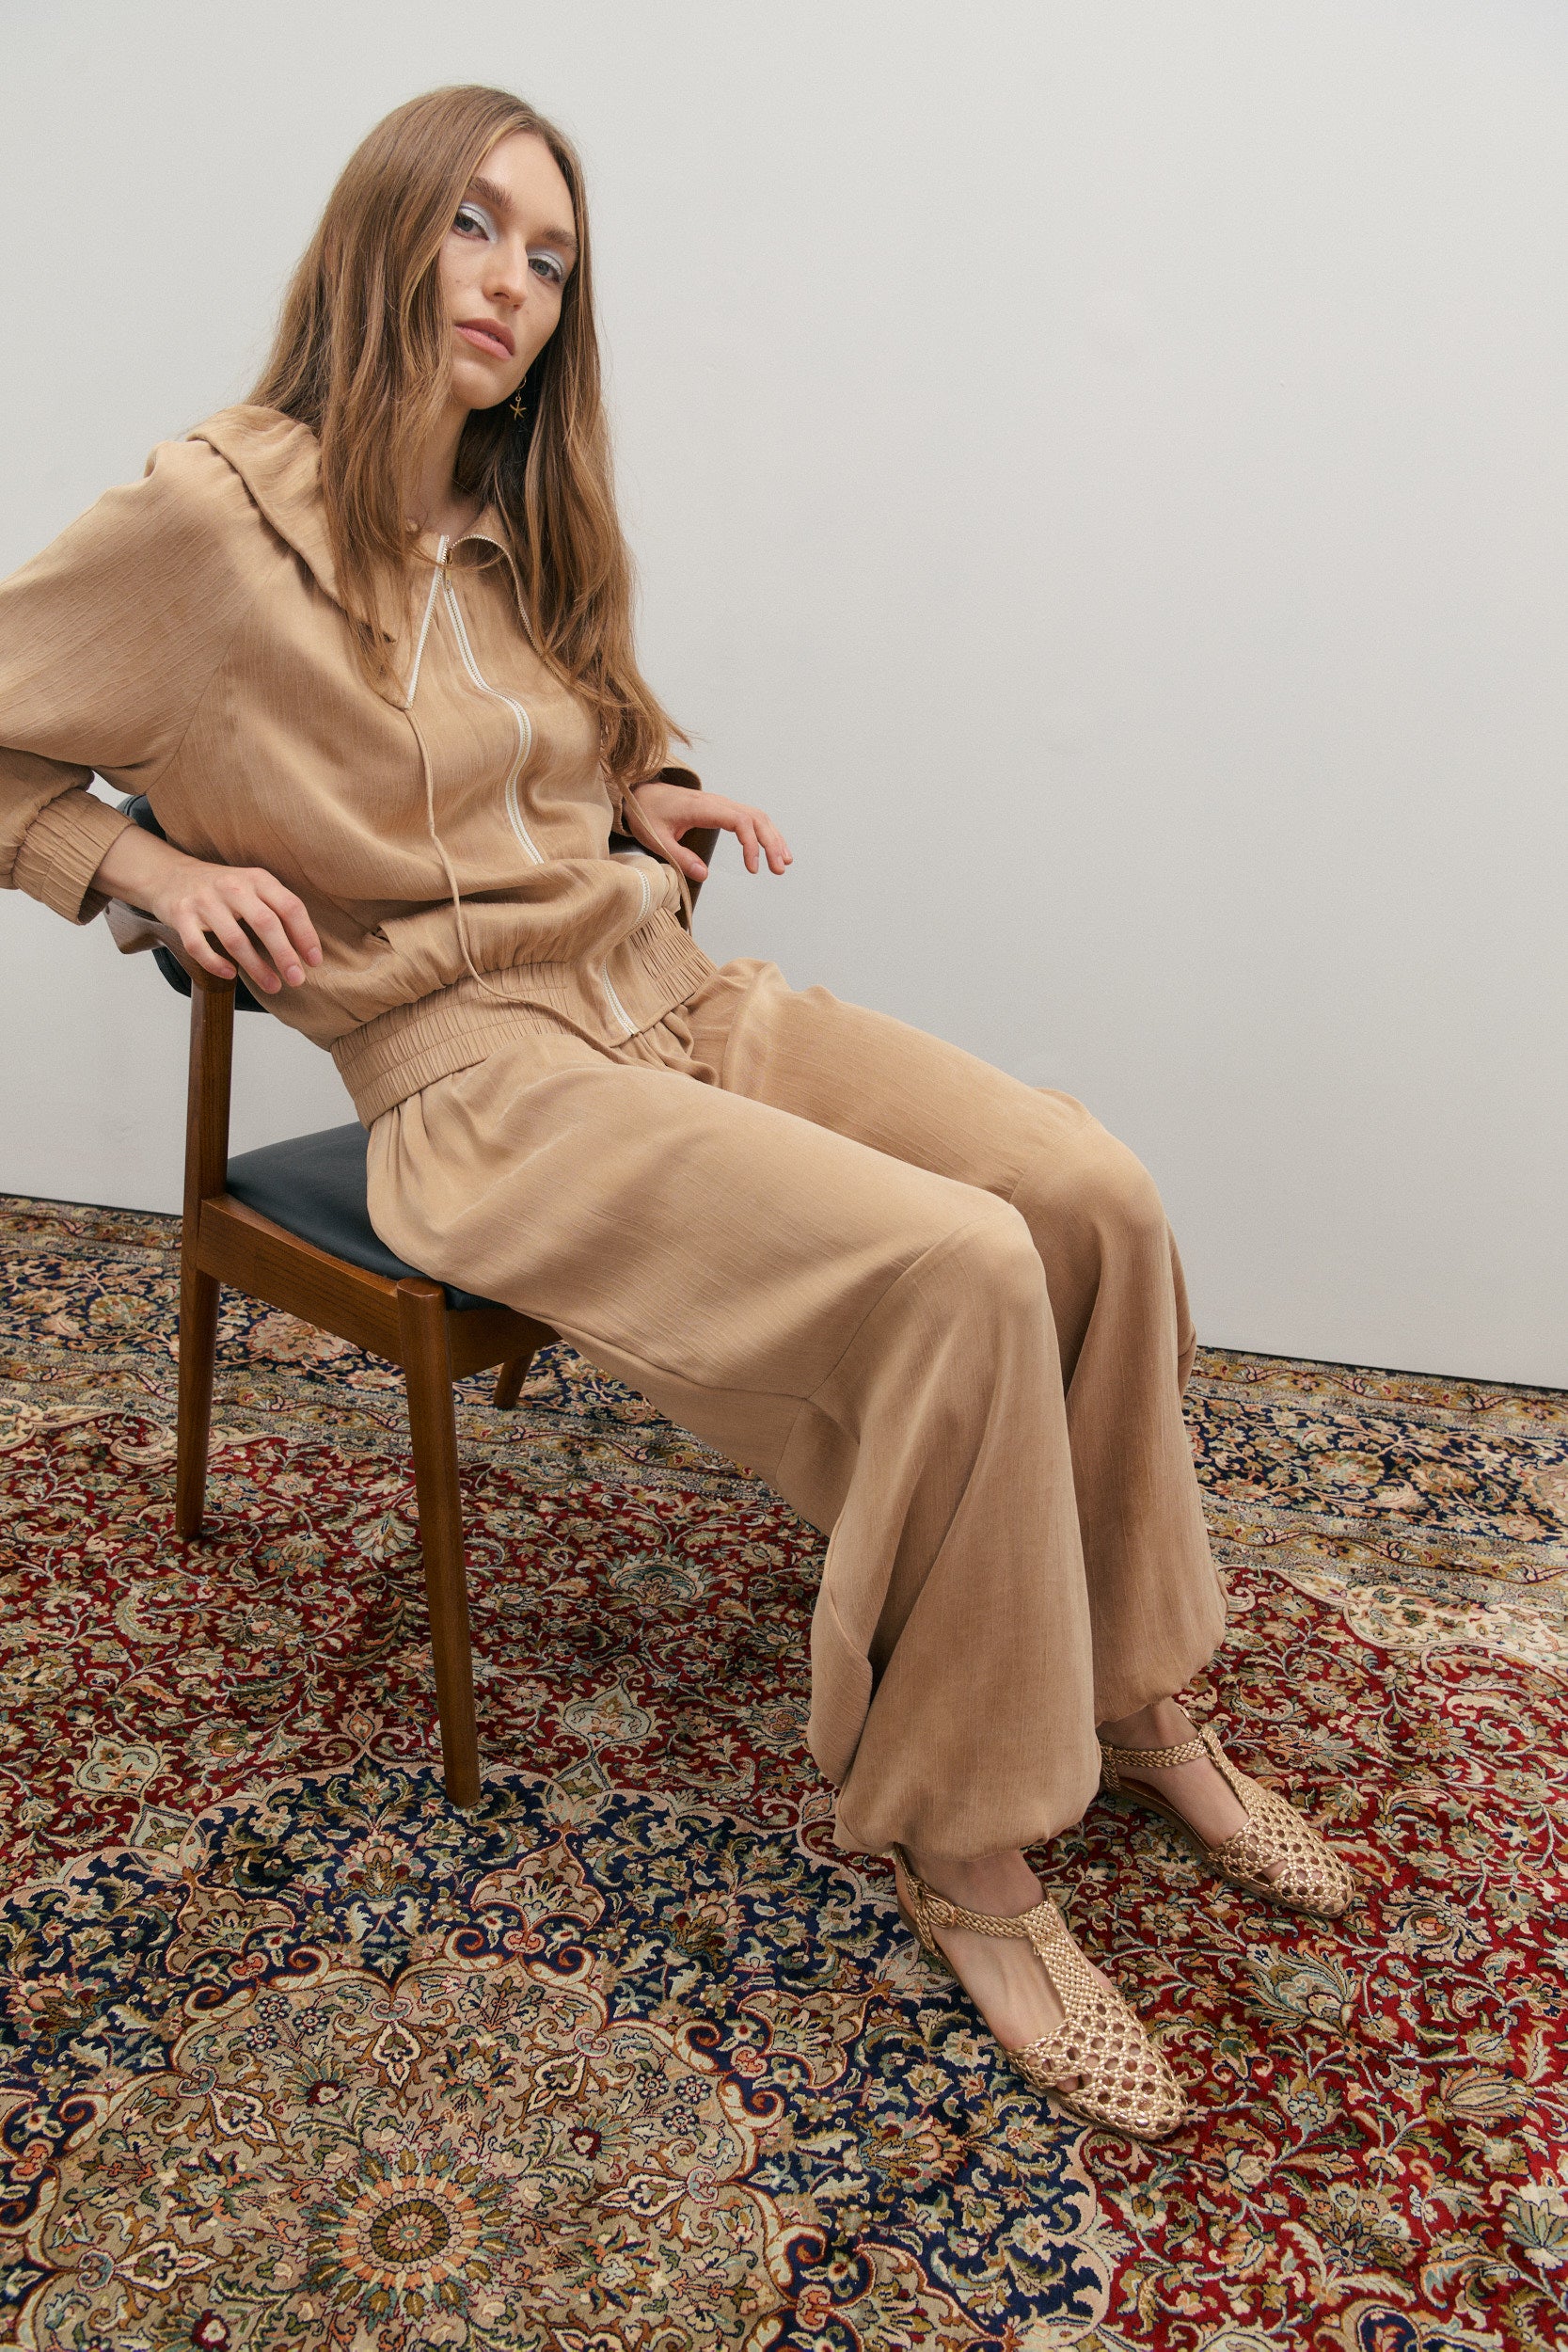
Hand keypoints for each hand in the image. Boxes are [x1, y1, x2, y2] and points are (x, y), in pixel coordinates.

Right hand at [90, 824, 322, 995]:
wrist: (171, 875)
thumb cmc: (223, 890)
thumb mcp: (253, 888)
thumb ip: (277, 910)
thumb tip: (306, 950)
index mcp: (257, 879)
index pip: (289, 906)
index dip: (305, 935)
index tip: (314, 961)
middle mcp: (232, 886)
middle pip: (266, 923)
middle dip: (284, 955)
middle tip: (297, 980)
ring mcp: (205, 900)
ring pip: (235, 940)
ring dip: (256, 968)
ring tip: (272, 986)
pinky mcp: (181, 915)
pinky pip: (199, 946)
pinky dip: (216, 964)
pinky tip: (231, 974)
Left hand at [625, 780, 792, 882]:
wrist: (641, 793)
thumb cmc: (647, 813)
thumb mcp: (657, 838)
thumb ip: (680, 857)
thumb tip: (704, 875)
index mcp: (703, 808)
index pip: (739, 821)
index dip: (751, 844)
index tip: (753, 868)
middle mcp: (717, 802)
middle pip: (755, 818)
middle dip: (771, 843)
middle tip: (779, 869)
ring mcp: (721, 804)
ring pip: (757, 816)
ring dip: (773, 838)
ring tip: (784, 862)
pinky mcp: (721, 809)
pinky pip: (749, 817)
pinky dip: (764, 832)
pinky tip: (772, 848)